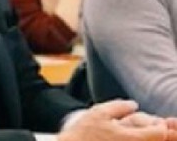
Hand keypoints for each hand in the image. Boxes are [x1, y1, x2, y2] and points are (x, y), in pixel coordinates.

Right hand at [58, 100, 176, 140]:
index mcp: (132, 138)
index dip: (157, 125)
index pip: (159, 132)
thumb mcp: (99, 113)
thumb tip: (133, 105)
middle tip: (138, 127)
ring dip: (140, 138)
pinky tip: (116, 140)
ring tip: (125, 133)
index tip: (149, 121)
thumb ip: (120, 106)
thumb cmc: (83, 133)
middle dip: (149, 133)